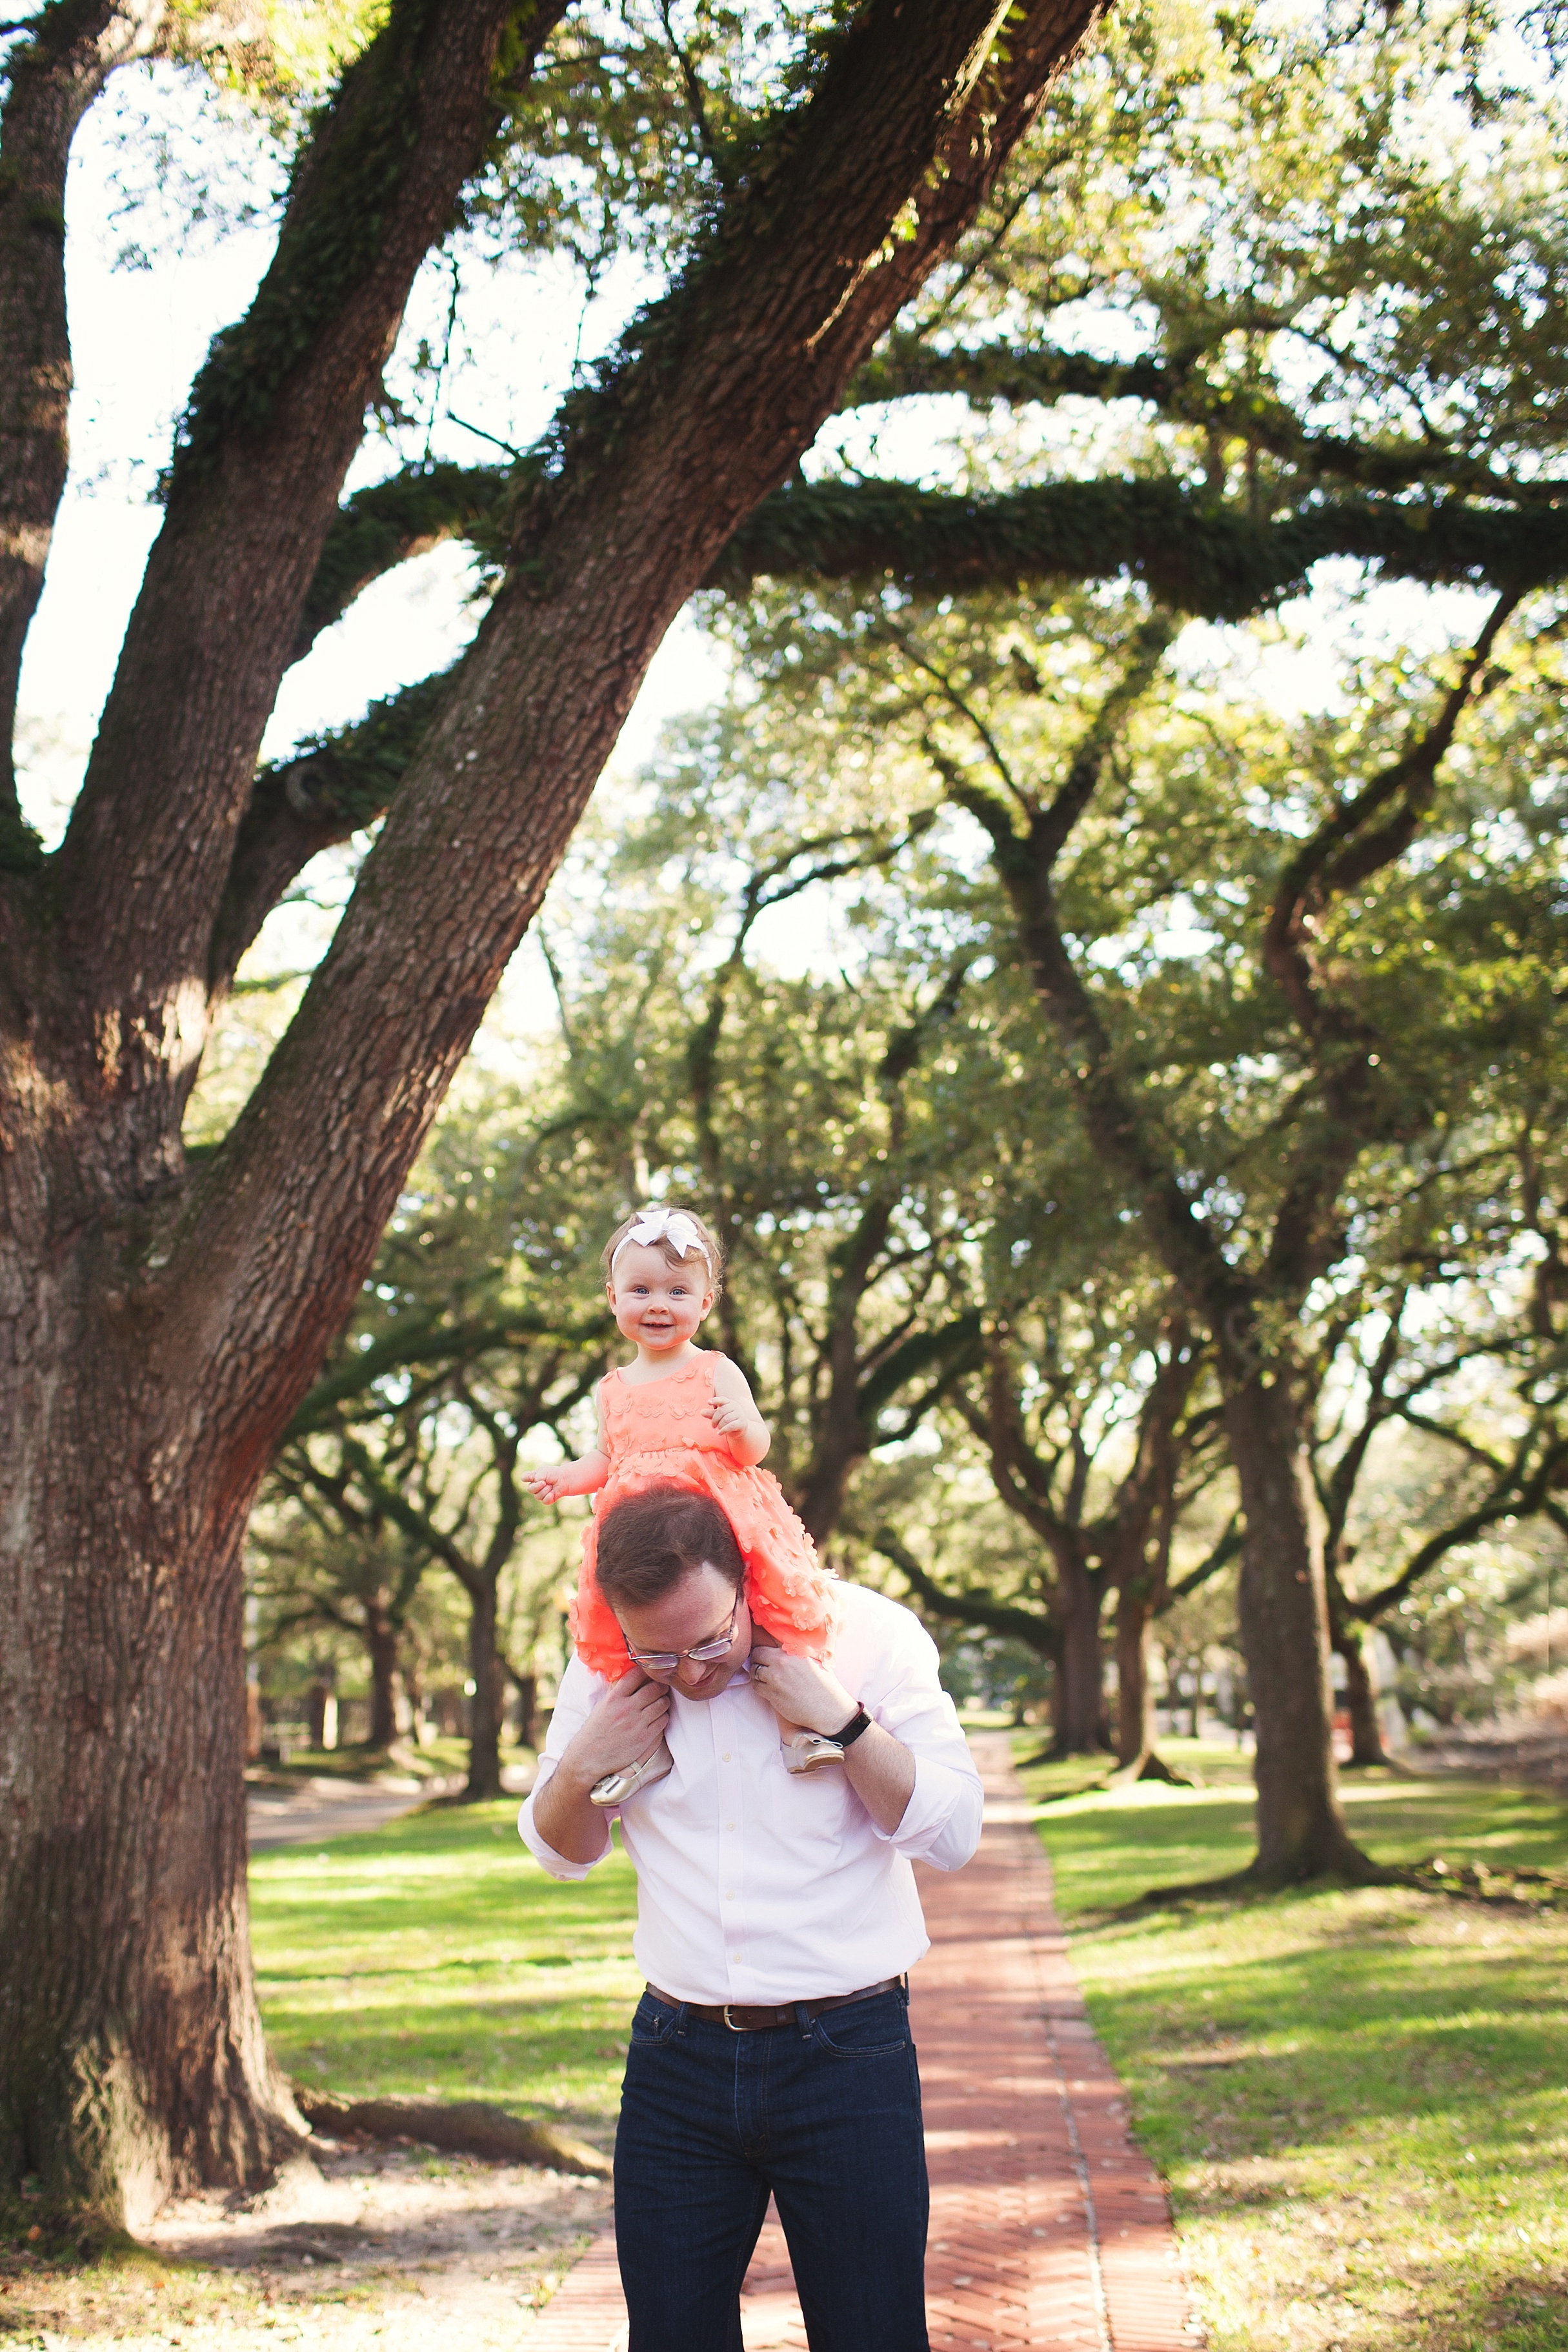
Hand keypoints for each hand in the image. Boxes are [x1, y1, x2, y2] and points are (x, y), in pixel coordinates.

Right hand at [522, 1467, 569, 1503]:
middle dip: (538, 1486)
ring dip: (546, 1490)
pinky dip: (549, 1496)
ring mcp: (539, 1494)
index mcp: (532, 1477)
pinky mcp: (546, 1500)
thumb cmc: (553, 1474)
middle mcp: (534, 1486)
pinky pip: (544, 1501)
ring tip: (551, 1486)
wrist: (564, 1479)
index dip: (526, 1478)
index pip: (524, 1477)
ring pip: (537, 1496)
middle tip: (545, 1482)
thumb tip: (533, 1482)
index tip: (532, 1477)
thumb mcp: (544, 1472)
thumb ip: (536, 1477)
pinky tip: (553, 1492)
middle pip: (530, 1489)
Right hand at [561, 1667, 670, 1787]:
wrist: (590, 1757)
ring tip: (660, 1702)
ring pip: (663, 1703)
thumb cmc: (596, 1730)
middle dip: (660, 1686)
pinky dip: (663, 1716)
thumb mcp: (603, 1705)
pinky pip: (663, 1720)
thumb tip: (633, 1677)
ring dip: (664, 1701)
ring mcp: (637, 1723)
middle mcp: (627, 1708)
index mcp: (614, 1698)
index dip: (646, 1671)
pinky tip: (657, 1717)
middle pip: (655, 1688)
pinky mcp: (645, 1737)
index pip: (636, 1675)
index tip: (649, 1672)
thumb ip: (618, 1692)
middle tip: (660, 1688)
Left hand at [707, 1397, 762, 1437]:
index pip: (722, 1399)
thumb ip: (711, 1414)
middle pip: (722, 1411)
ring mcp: (740, 1414)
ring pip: (726, 1419)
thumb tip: (701, 1412)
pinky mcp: (742, 1423)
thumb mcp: (719, 1416)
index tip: (708, 1402)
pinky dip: (723, 1430)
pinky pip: (731, 1426)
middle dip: (715, 1419)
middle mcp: (736, 1406)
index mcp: (729, 1402)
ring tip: (718, 1429)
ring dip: (719, 1425)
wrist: (740, 1429)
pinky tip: (719, 1433)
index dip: (715, 1400)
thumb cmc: (728, 1420)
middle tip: (713, 1426)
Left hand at [746, 1647, 856, 1737]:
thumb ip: (796, 1652)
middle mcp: (781, 1664)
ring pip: (754, 1673)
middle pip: (755, 1658)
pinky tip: (769, 1689)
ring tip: (766, 1678)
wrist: (828, 1707)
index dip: (761, 1653)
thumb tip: (785, 1645)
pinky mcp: (773, 1695)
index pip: (763, 1648)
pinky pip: (757, 1687)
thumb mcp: (813, 1660)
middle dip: (757, 1662)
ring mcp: (775, 1680)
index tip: (764, 1657)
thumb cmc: (824, 1684)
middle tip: (762, 1667)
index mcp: (790, 1653)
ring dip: (757, 1675)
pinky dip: (760, 1687)